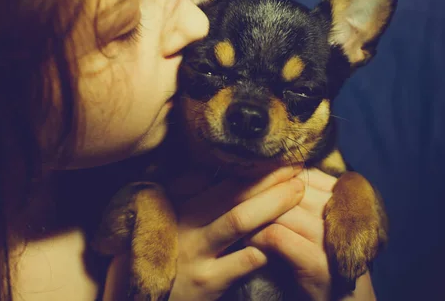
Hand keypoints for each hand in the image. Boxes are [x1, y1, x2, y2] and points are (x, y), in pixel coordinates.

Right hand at [167, 165, 304, 300]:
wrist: (148, 292)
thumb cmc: (170, 252)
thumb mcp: (173, 217)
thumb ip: (191, 191)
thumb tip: (218, 168)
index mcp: (181, 204)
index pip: (221, 179)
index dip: (252, 167)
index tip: (277, 157)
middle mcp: (186, 223)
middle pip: (232, 194)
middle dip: (268, 178)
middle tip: (295, 167)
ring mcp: (196, 252)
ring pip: (237, 220)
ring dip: (271, 203)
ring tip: (296, 192)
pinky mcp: (206, 281)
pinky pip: (241, 261)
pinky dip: (262, 248)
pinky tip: (282, 239)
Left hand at [246, 168, 376, 300]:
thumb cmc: (322, 258)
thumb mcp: (317, 223)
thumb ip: (300, 199)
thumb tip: (263, 173)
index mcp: (343, 197)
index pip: (301, 173)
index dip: (272, 176)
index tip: (249, 184)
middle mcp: (341, 211)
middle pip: (289, 188)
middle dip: (258, 194)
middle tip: (232, 200)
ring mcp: (330, 237)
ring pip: (280, 209)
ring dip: (253, 215)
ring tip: (237, 222)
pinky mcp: (317, 262)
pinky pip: (276, 236)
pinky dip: (257, 238)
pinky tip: (248, 242)